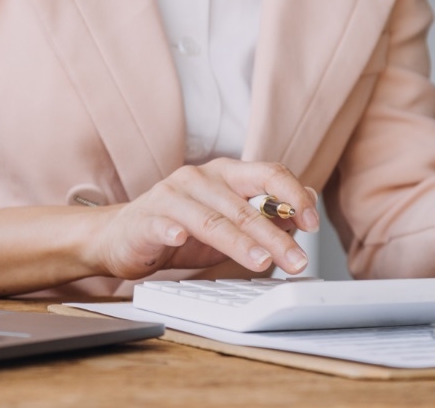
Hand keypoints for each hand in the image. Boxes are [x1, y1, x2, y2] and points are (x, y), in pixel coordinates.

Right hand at [88, 159, 320, 280]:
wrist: (122, 237)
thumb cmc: (180, 229)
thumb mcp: (229, 222)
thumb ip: (266, 213)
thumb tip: (306, 207)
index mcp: (225, 174)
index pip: (268, 173)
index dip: (293, 197)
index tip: (311, 223)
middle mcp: (200, 178)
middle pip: (244, 206)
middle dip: (275, 236)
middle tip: (297, 261)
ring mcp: (171, 195)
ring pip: (212, 219)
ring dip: (240, 242)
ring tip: (261, 262)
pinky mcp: (147, 217)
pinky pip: (163, 222)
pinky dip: (173, 230)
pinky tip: (182, 239)